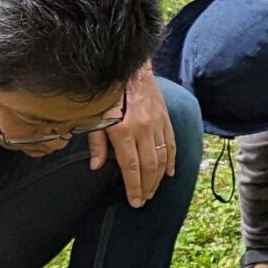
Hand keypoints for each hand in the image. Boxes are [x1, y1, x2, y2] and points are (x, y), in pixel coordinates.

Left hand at [90, 66, 177, 206]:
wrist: (130, 66)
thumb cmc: (108, 92)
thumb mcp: (95, 115)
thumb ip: (97, 142)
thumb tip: (96, 166)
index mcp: (123, 129)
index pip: (131, 167)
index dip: (134, 187)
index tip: (135, 201)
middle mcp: (143, 128)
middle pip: (148, 166)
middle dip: (147, 186)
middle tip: (144, 200)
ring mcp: (157, 123)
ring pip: (162, 157)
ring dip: (158, 177)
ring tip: (153, 190)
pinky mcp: (165, 118)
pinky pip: (171, 143)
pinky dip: (171, 160)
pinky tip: (169, 173)